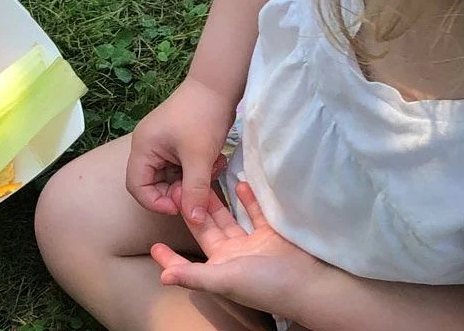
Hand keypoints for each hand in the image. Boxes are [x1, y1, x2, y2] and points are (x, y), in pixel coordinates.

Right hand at [126, 78, 234, 222]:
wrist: (218, 85)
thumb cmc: (203, 117)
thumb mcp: (200, 157)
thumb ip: (195, 190)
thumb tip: (194, 220)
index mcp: (143, 148)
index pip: (137, 187)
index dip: (157, 202)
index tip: (182, 206)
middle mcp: (147, 146)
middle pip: (153, 184)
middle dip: (178, 191)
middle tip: (201, 190)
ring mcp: (161, 143)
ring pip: (171, 176)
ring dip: (191, 180)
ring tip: (212, 170)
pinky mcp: (175, 142)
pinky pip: (180, 166)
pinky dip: (196, 170)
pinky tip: (214, 161)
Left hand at [151, 182, 328, 321]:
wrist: (309, 284)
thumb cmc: (264, 285)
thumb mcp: (225, 280)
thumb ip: (194, 275)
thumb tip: (162, 276)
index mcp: (220, 268)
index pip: (189, 260)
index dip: (172, 255)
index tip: (154, 245)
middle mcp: (234, 256)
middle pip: (208, 229)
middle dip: (194, 210)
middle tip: (179, 186)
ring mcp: (253, 244)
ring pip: (230, 218)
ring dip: (218, 201)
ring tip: (205, 178)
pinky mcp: (272, 233)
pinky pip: (255, 212)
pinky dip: (248, 198)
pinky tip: (239, 181)